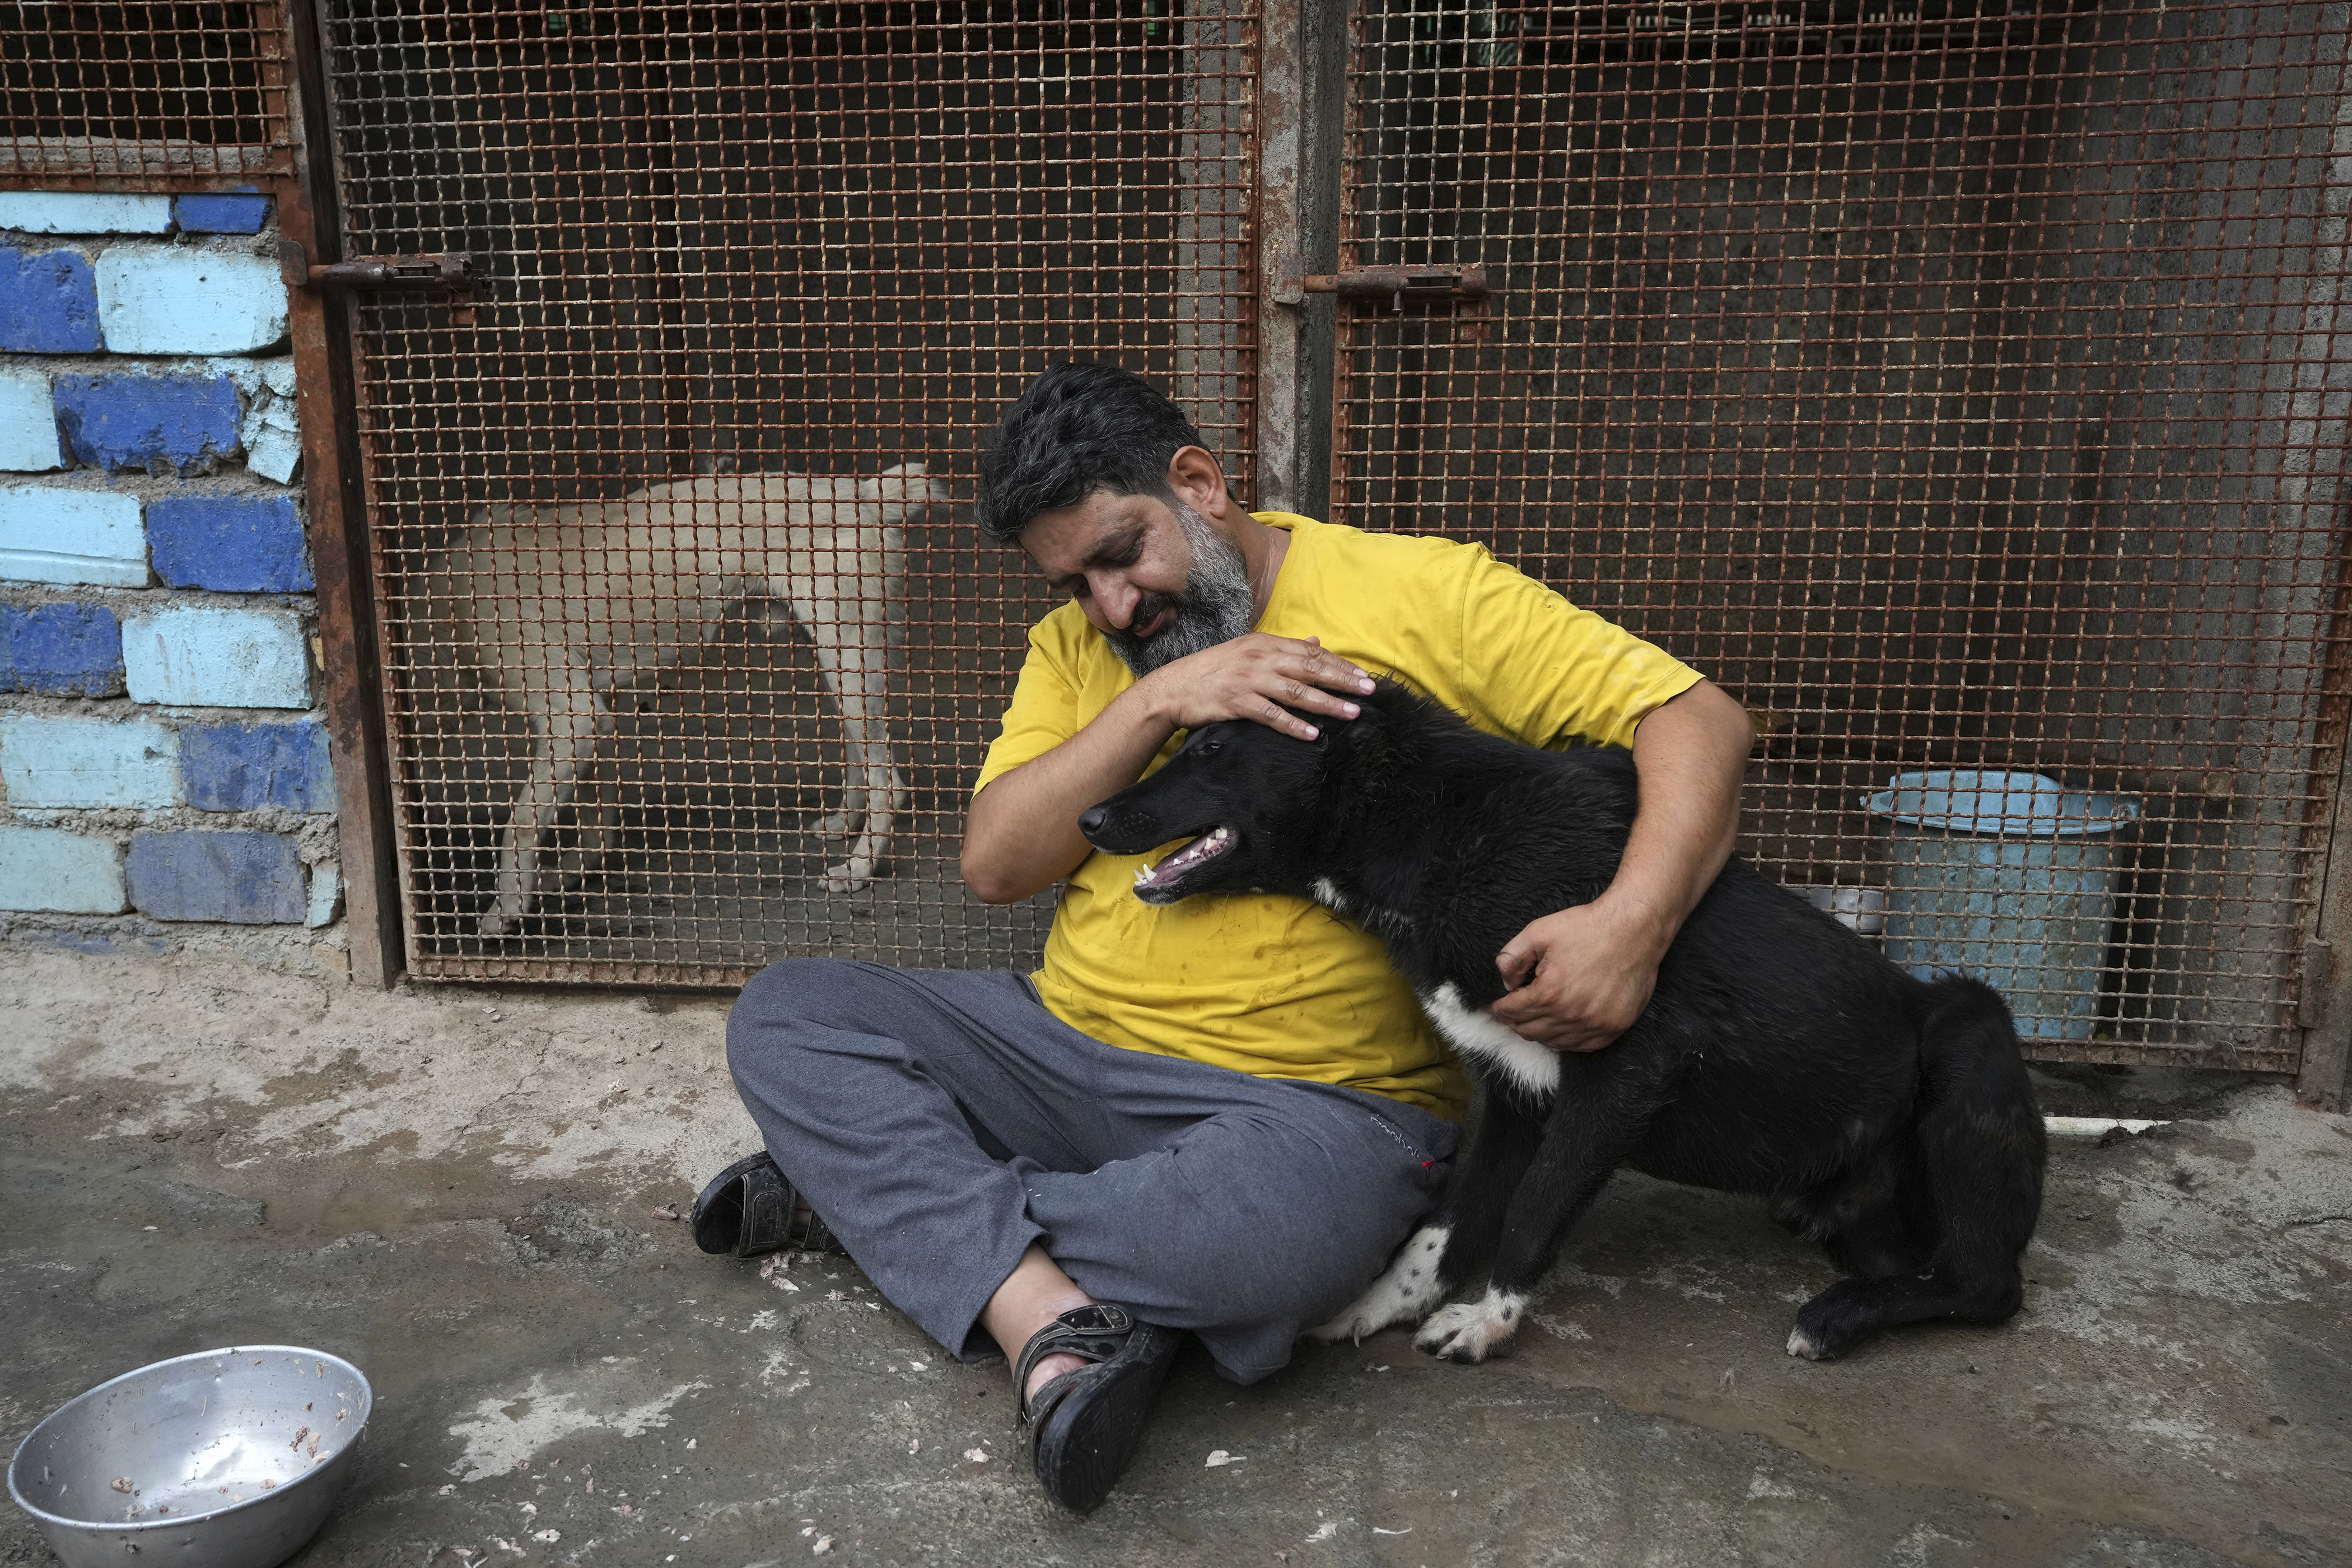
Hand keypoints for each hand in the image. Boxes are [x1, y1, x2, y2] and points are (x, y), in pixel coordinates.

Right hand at [1135, 634, 1376, 740]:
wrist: (1173, 688)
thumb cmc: (1212, 671)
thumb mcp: (1247, 651)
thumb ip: (1283, 649)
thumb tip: (1316, 642)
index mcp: (1264, 643)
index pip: (1310, 652)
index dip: (1339, 664)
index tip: (1362, 674)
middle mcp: (1259, 658)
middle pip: (1309, 669)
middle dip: (1342, 680)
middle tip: (1369, 690)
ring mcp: (1248, 680)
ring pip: (1296, 692)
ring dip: (1327, 703)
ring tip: (1351, 712)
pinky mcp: (1237, 702)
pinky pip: (1272, 715)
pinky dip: (1294, 725)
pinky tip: (1313, 733)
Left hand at [1487, 900, 1668, 1051]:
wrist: (1634, 929)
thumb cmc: (1587, 927)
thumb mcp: (1539, 932)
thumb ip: (1512, 957)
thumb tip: (1506, 983)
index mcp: (1550, 993)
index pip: (1512, 1012)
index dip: (1499, 1009)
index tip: (1495, 1006)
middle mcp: (1572, 1015)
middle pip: (1529, 1031)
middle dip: (1515, 1021)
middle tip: (1512, 1012)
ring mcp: (1595, 1024)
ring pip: (1554, 1042)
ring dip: (1539, 1031)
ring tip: (1534, 1018)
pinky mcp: (1615, 1027)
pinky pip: (1582, 1046)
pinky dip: (1566, 1039)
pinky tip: (1560, 1027)